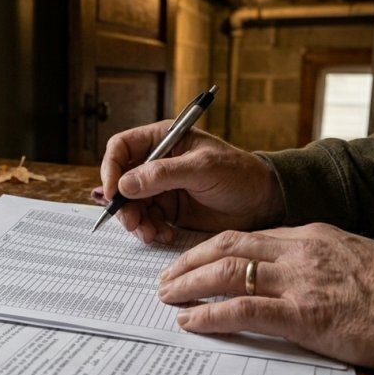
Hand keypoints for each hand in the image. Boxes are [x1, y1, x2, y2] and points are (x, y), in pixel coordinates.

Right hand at [98, 121, 284, 243]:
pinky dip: (150, 229)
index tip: (113, 193)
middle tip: (132, 223)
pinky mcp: (169, 209)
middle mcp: (158, 162)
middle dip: (124, 204)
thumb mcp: (202, 169)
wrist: (263, 201)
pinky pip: (147, 220)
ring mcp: (162, 187)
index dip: (111, 169)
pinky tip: (164, 235)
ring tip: (151, 233)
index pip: (121, 147)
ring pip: (132, 204)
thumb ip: (162, 175)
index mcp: (163, 139)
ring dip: (136, 221)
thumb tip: (125, 184)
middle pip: (122, 181)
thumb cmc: (239, 174)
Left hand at [157, 223, 373, 369]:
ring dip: (188, 283)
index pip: (246, 236)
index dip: (211, 248)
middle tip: (165, 276)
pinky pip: (243, 310)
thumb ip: (314, 259)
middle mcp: (298, 252)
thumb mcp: (350, 256)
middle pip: (226, 246)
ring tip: (166, 296)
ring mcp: (299, 282)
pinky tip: (190, 322)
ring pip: (227, 272)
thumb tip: (283, 272)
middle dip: (188, 260)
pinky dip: (210, 315)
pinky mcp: (303, 315)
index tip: (191, 259)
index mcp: (309, 236)